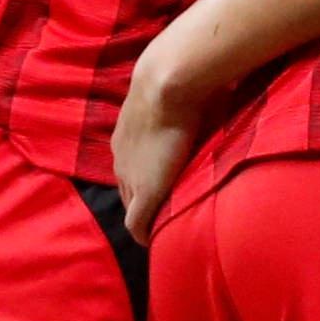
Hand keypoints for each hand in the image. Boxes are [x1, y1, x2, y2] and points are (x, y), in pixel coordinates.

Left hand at [113, 61, 209, 244]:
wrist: (166, 84)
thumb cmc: (174, 81)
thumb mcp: (169, 97)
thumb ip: (176, 103)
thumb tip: (199, 96)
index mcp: (124, 138)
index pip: (129, 169)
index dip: (142, 181)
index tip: (160, 187)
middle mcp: (121, 159)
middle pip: (125, 191)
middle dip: (140, 202)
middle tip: (161, 210)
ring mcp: (130, 177)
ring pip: (131, 207)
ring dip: (145, 214)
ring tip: (163, 221)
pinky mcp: (144, 192)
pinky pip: (137, 224)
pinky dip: (144, 233)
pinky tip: (153, 239)